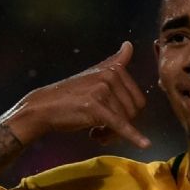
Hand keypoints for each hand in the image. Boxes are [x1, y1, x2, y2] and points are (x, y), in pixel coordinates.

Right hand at [6, 41, 150, 147]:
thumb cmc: (72, 94)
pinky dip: (133, 137)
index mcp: (114, 69)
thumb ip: (114, 62)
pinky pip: (120, 125)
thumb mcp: (95, 74)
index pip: (138, 100)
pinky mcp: (96, 106)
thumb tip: (129, 45)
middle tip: (101, 129)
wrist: (45, 106)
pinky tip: (144, 145)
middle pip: (134, 112)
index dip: (128, 115)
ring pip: (125, 122)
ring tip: (95, 132)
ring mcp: (103, 89)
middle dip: (121, 126)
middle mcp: (110, 75)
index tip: (113, 118)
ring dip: (112, 133)